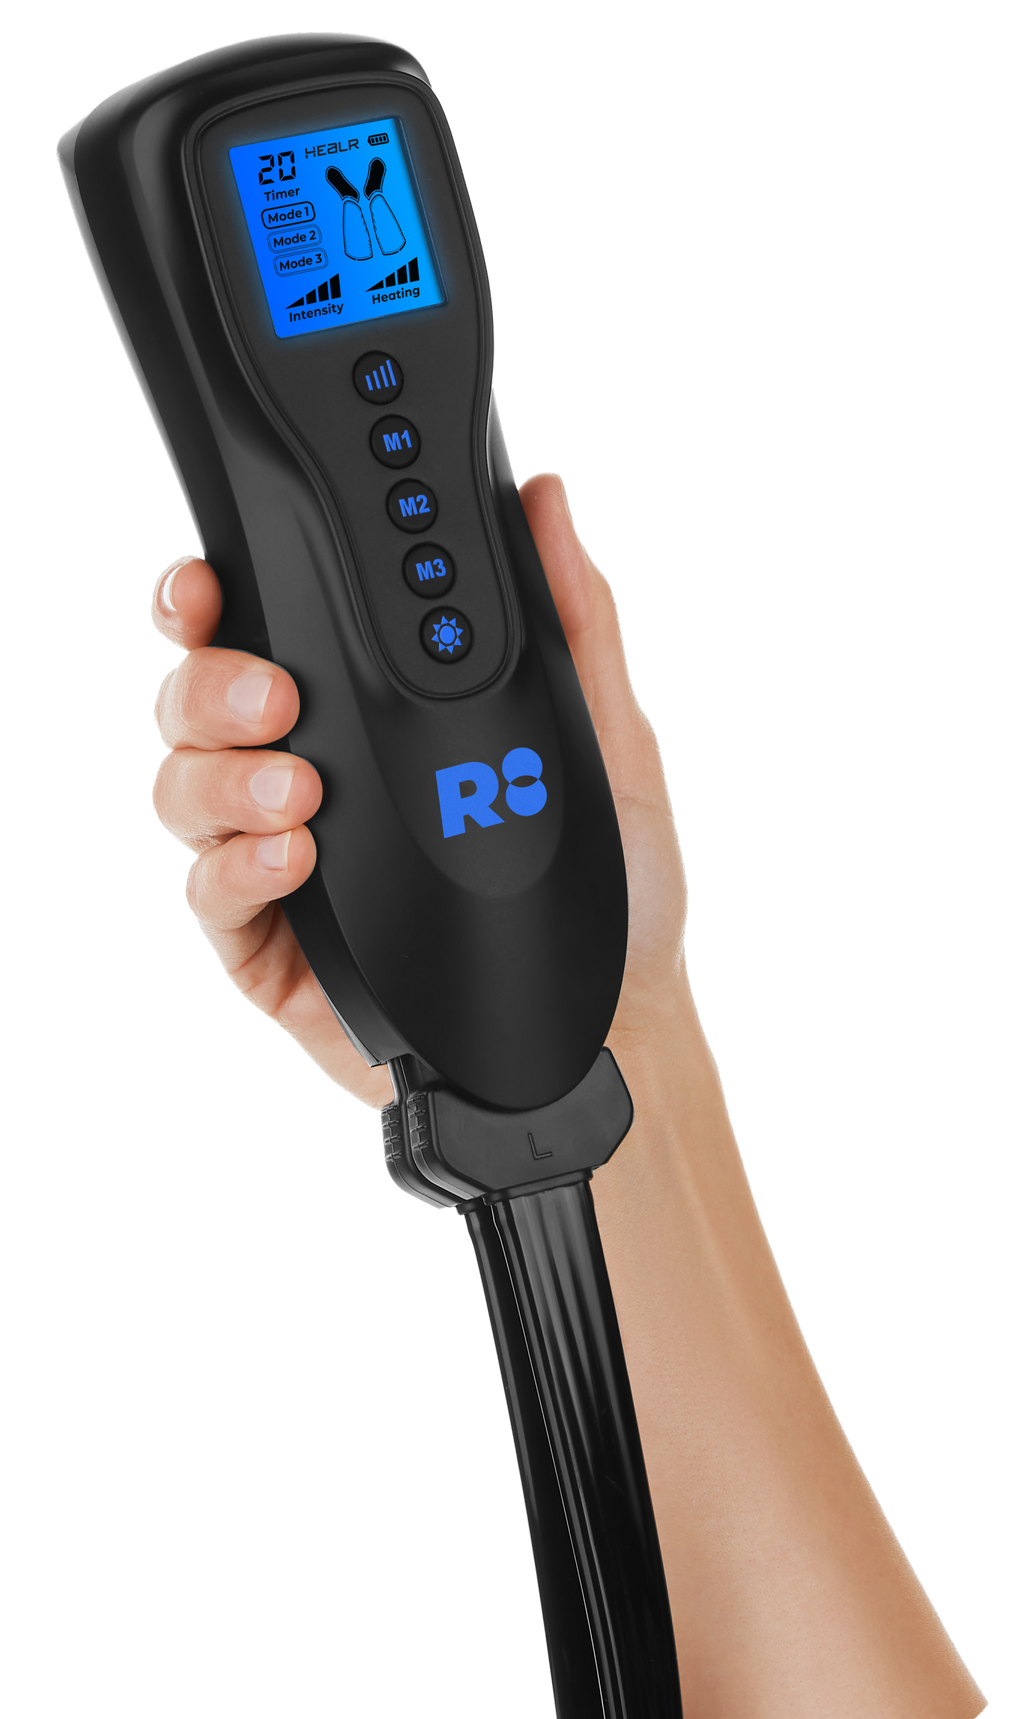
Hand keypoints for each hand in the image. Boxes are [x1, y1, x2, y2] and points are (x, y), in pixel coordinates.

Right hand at [149, 471, 688, 1107]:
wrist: (611, 1030)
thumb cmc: (611, 889)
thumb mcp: (609, 740)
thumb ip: (575, 620)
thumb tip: (545, 502)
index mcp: (371, 715)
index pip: (264, 631)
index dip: (212, 596)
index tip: (211, 577)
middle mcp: (310, 776)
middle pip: (200, 701)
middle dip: (211, 681)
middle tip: (277, 692)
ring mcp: (280, 862)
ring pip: (184, 791)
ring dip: (223, 777)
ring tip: (300, 791)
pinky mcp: (272, 948)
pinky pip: (211, 895)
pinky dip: (238, 865)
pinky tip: (297, 856)